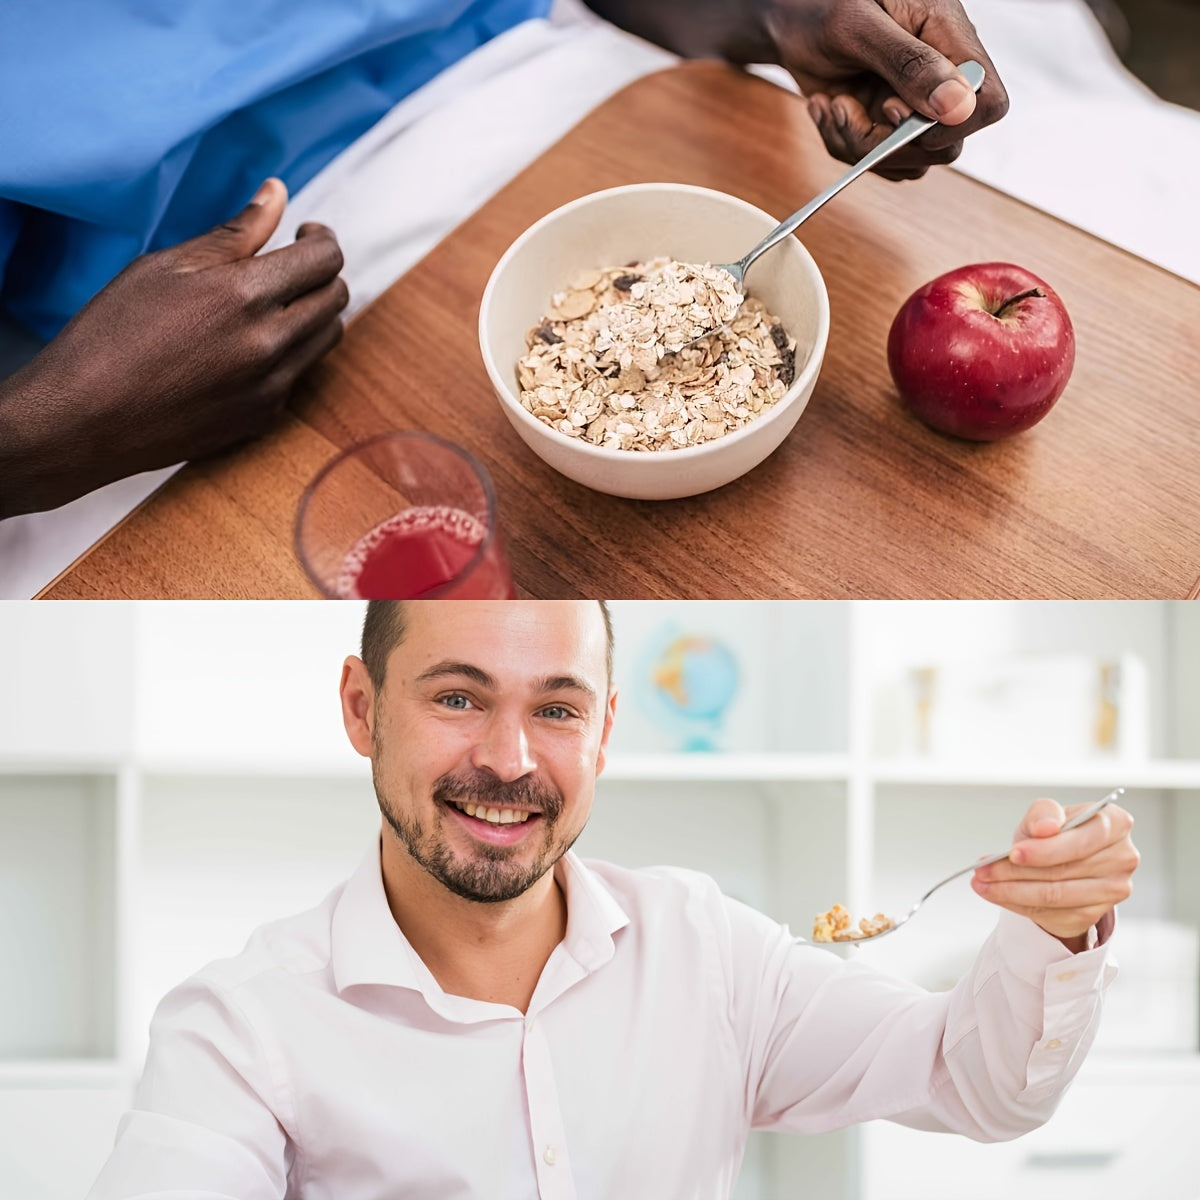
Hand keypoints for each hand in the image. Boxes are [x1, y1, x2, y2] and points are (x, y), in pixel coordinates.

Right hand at [0, 178, 347, 517]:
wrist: (85, 420)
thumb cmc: (112, 334)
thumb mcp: (165, 267)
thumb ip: (234, 233)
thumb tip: (276, 193)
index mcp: (245, 295)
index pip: (325, 260)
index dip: (322, 240)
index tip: (306, 234)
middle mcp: (270, 344)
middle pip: (336, 299)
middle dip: (323, 274)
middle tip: (294, 265)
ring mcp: (272, 387)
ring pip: (327, 340)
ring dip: (314, 313)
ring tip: (276, 302)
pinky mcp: (264, 418)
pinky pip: (300, 376)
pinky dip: (292, 353)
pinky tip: (252, 346)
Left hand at [762, 0, 1009, 178]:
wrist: (791, 15)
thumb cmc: (823, 5)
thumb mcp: (859, 26)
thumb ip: (910, 64)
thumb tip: (957, 105)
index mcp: (949, 37)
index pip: (988, 102)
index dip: (951, 126)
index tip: (896, 111)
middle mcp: (938, 75)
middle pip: (946, 146)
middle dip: (889, 143)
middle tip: (848, 107)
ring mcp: (912, 104)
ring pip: (909, 162)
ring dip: (858, 147)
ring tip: (832, 104)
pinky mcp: (885, 124)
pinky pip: (877, 162)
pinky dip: (844, 145)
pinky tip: (827, 106)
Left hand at [970, 798, 1138, 950]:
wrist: (1059, 861)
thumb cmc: (1055, 833)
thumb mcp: (1045, 815)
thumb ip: (1043, 813)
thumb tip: (1046, 827)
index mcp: (1116, 823)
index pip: (1080, 841)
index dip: (1045, 850)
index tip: (1014, 852)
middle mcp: (1123, 857)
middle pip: (1064, 871)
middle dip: (1016, 871)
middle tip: (983, 870)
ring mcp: (1113, 890)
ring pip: (1055, 895)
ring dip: (1010, 890)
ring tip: (981, 882)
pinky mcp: (1094, 914)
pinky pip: (1050, 912)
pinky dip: (1017, 903)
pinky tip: (996, 894)